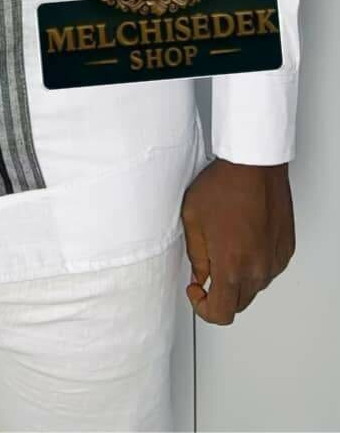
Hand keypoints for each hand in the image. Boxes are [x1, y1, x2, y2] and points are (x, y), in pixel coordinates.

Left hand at [180, 156, 294, 324]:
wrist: (254, 164)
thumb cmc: (223, 185)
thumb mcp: (193, 219)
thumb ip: (195, 256)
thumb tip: (200, 275)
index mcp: (231, 266)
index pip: (221, 313)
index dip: (203, 308)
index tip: (196, 289)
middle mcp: (258, 269)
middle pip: (238, 303)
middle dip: (219, 293)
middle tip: (206, 269)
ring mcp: (274, 260)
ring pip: (254, 286)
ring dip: (238, 277)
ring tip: (225, 246)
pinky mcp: (285, 249)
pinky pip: (268, 268)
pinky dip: (255, 263)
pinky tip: (243, 239)